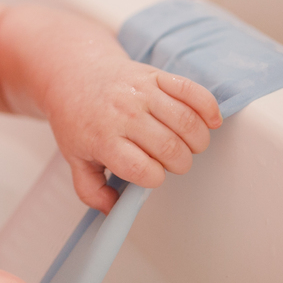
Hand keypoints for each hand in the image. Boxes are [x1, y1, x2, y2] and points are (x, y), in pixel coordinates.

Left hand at [44, 59, 221, 212]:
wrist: (74, 73)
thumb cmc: (77, 117)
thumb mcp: (74, 156)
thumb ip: (90, 189)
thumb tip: (113, 209)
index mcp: (103, 138)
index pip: (143, 170)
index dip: (154, 179)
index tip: (150, 174)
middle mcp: (124, 114)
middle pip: (171, 149)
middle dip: (179, 163)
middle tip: (170, 160)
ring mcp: (141, 92)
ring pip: (187, 122)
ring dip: (197, 141)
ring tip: (187, 145)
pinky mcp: (155, 75)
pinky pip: (192, 91)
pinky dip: (208, 108)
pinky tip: (209, 122)